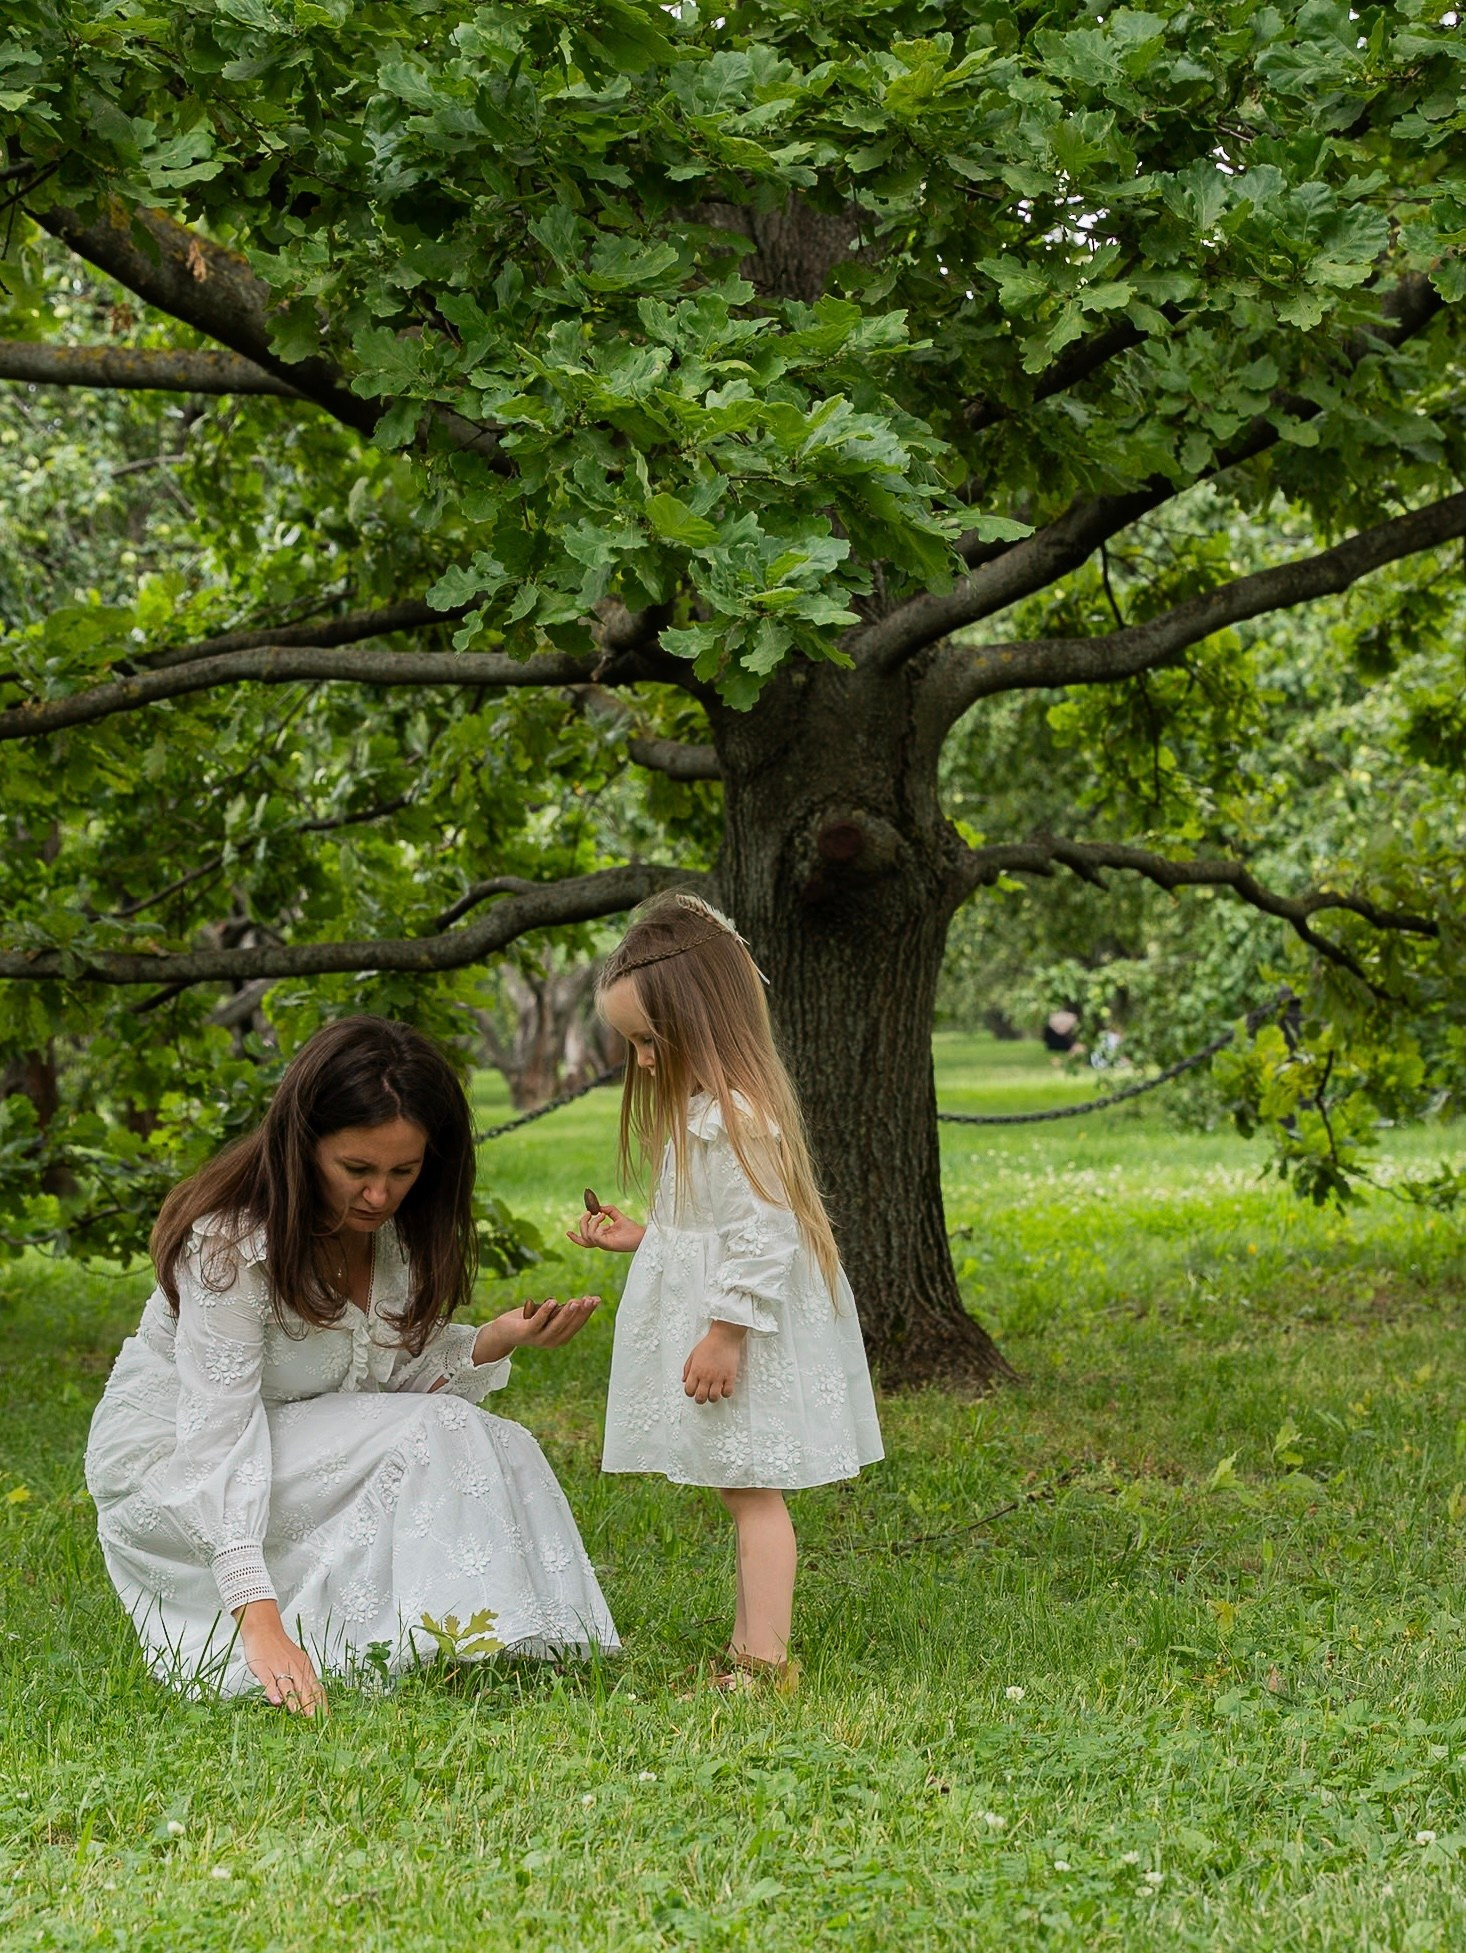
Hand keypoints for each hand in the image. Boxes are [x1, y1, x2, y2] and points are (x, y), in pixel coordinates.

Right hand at [237, 1602, 326, 1717]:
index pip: (316, 1688)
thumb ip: (303, 1679)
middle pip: (304, 1688)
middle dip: (310, 1706)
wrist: (264, 1629)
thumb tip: (313, 1698)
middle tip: (315, 1721)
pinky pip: (269, 1680)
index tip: (326, 1718)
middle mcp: (294, 1667)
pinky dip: (273, 1691)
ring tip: (298, 1714)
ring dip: (293, 1700)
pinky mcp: (264, 1668)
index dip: (321, 1703)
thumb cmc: (280, 1648)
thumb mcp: (297, 1662)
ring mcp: (278, 1667)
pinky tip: (276, 1701)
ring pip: (288, 1686)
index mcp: (304, 1667)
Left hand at [471, 1295, 600, 1365]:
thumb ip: (561, 1312)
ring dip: (566, 1314)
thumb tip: (581, 1301)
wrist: (503, 1331)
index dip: (587, 1312)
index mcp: (560, 1338)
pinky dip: (545, 1312)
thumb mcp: (549, 1315)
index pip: (577, 1325)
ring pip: (555, 1326)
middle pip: (569, 1326)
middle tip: (589, 1299)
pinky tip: (553, 1301)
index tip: (595, 1300)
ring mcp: (539, 1339)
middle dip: (581, 1312)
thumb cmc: (528, 1320)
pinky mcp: (526, 1333)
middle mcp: (552, 1341)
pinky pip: (537, 1322)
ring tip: (575, 1301)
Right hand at [564, 1203, 644, 1252]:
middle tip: (589, 1213)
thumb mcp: (617, 1216)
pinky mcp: (608, 1245)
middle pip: (583, 1237)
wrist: (642, 1235)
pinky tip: (605, 1221)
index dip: (574, 1238)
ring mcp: (604, 1244)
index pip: (585, 1240)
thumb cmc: (632, 1228)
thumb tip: (598, 1207)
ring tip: (602, 1215)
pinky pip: (595, 1237)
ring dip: (592, 1223)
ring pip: (588, 1235)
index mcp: (601, 1237)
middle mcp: (601, 1242)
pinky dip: (597, 1226)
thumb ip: (608, 1210)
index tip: (567, 1232)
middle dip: (582, 1223)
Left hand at [683, 1321, 745, 1403]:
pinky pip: (728, 1392)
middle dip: (700, 1399)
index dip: (690, 1393)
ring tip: (714, 1392)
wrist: (724, 1337)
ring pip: (714, 1397)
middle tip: (703, 1396)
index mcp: (695, 1371)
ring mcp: (718, 1377)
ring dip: (713, 1397)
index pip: (689, 1390)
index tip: (693, 1391)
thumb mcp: (693, 1354)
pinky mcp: (730, 1376)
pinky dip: (725, 1393)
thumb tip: (684, 1380)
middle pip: (700, 1397)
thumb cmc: (709, 1344)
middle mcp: (706, 1376)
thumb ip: (687, 1368)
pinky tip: (724, 1388)